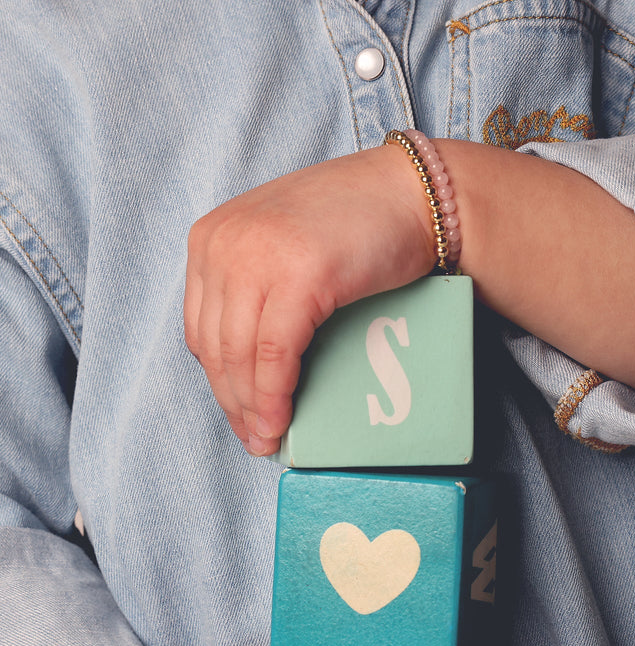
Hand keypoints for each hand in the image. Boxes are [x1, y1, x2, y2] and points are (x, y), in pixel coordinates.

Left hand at [183, 147, 434, 455]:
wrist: (411, 195)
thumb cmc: (357, 224)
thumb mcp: (281, 249)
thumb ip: (253, 291)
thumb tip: (246, 371)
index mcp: (211, 237)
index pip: (201, 328)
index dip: (219, 382)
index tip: (239, 415)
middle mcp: (223, 242)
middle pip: (215, 347)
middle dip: (233, 403)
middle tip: (254, 439)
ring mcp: (257, 256)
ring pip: (240, 355)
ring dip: (252, 408)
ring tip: (268, 439)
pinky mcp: (297, 275)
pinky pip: (275, 354)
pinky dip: (275, 394)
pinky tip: (281, 418)